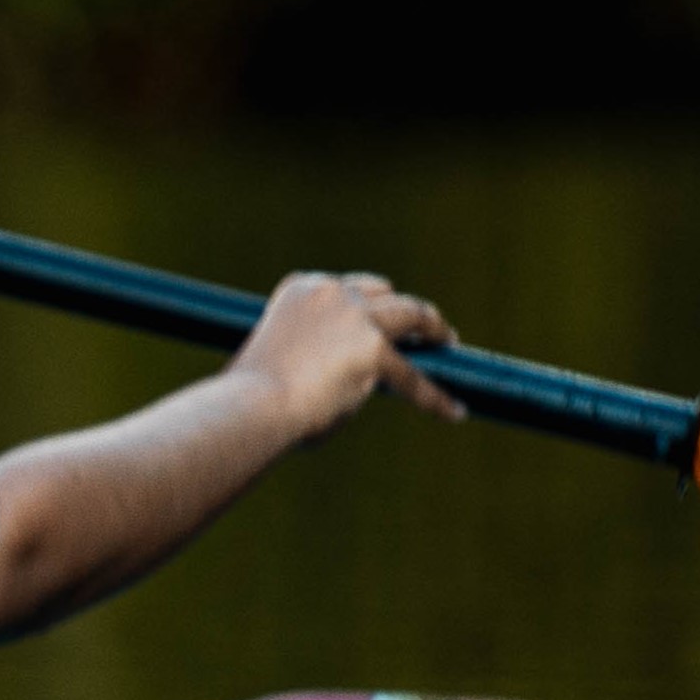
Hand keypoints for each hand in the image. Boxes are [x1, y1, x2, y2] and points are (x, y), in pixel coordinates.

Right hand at [230, 270, 461, 437]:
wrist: (251, 406)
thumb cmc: (247, 395)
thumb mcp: (273, 355)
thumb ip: (304, 352)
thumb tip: (330, 377)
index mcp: (300, 289)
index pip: (342, 289)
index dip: (361, 305)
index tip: (371, 318)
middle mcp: (332, 293)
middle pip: (382, 292)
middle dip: (399, 308)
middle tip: (417, 327)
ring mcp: (358, 319)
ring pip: (412, 313)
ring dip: (432, 326)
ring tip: (447, 340)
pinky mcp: (377, 352)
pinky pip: (413, 379)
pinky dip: (433, 397)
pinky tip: (452, 410)